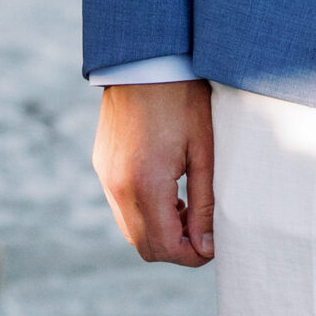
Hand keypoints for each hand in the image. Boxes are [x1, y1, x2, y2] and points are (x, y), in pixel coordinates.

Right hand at [93, 80, 215, 266]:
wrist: (145, 59)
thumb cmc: (183, 99)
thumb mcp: (204, 149)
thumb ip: (205, 201)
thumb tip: (207, 244)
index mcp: (145, 185)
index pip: (164, 247)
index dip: (192, 256)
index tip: (213, 246)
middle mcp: (117, 187)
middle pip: (144, 246)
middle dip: (175, 248)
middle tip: (204, 231)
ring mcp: (105, 176)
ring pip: (130, 229)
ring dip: (159, 230)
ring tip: (188, 206)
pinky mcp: (102, 165)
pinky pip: (120, 206)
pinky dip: (144, 211)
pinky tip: (168, 190)